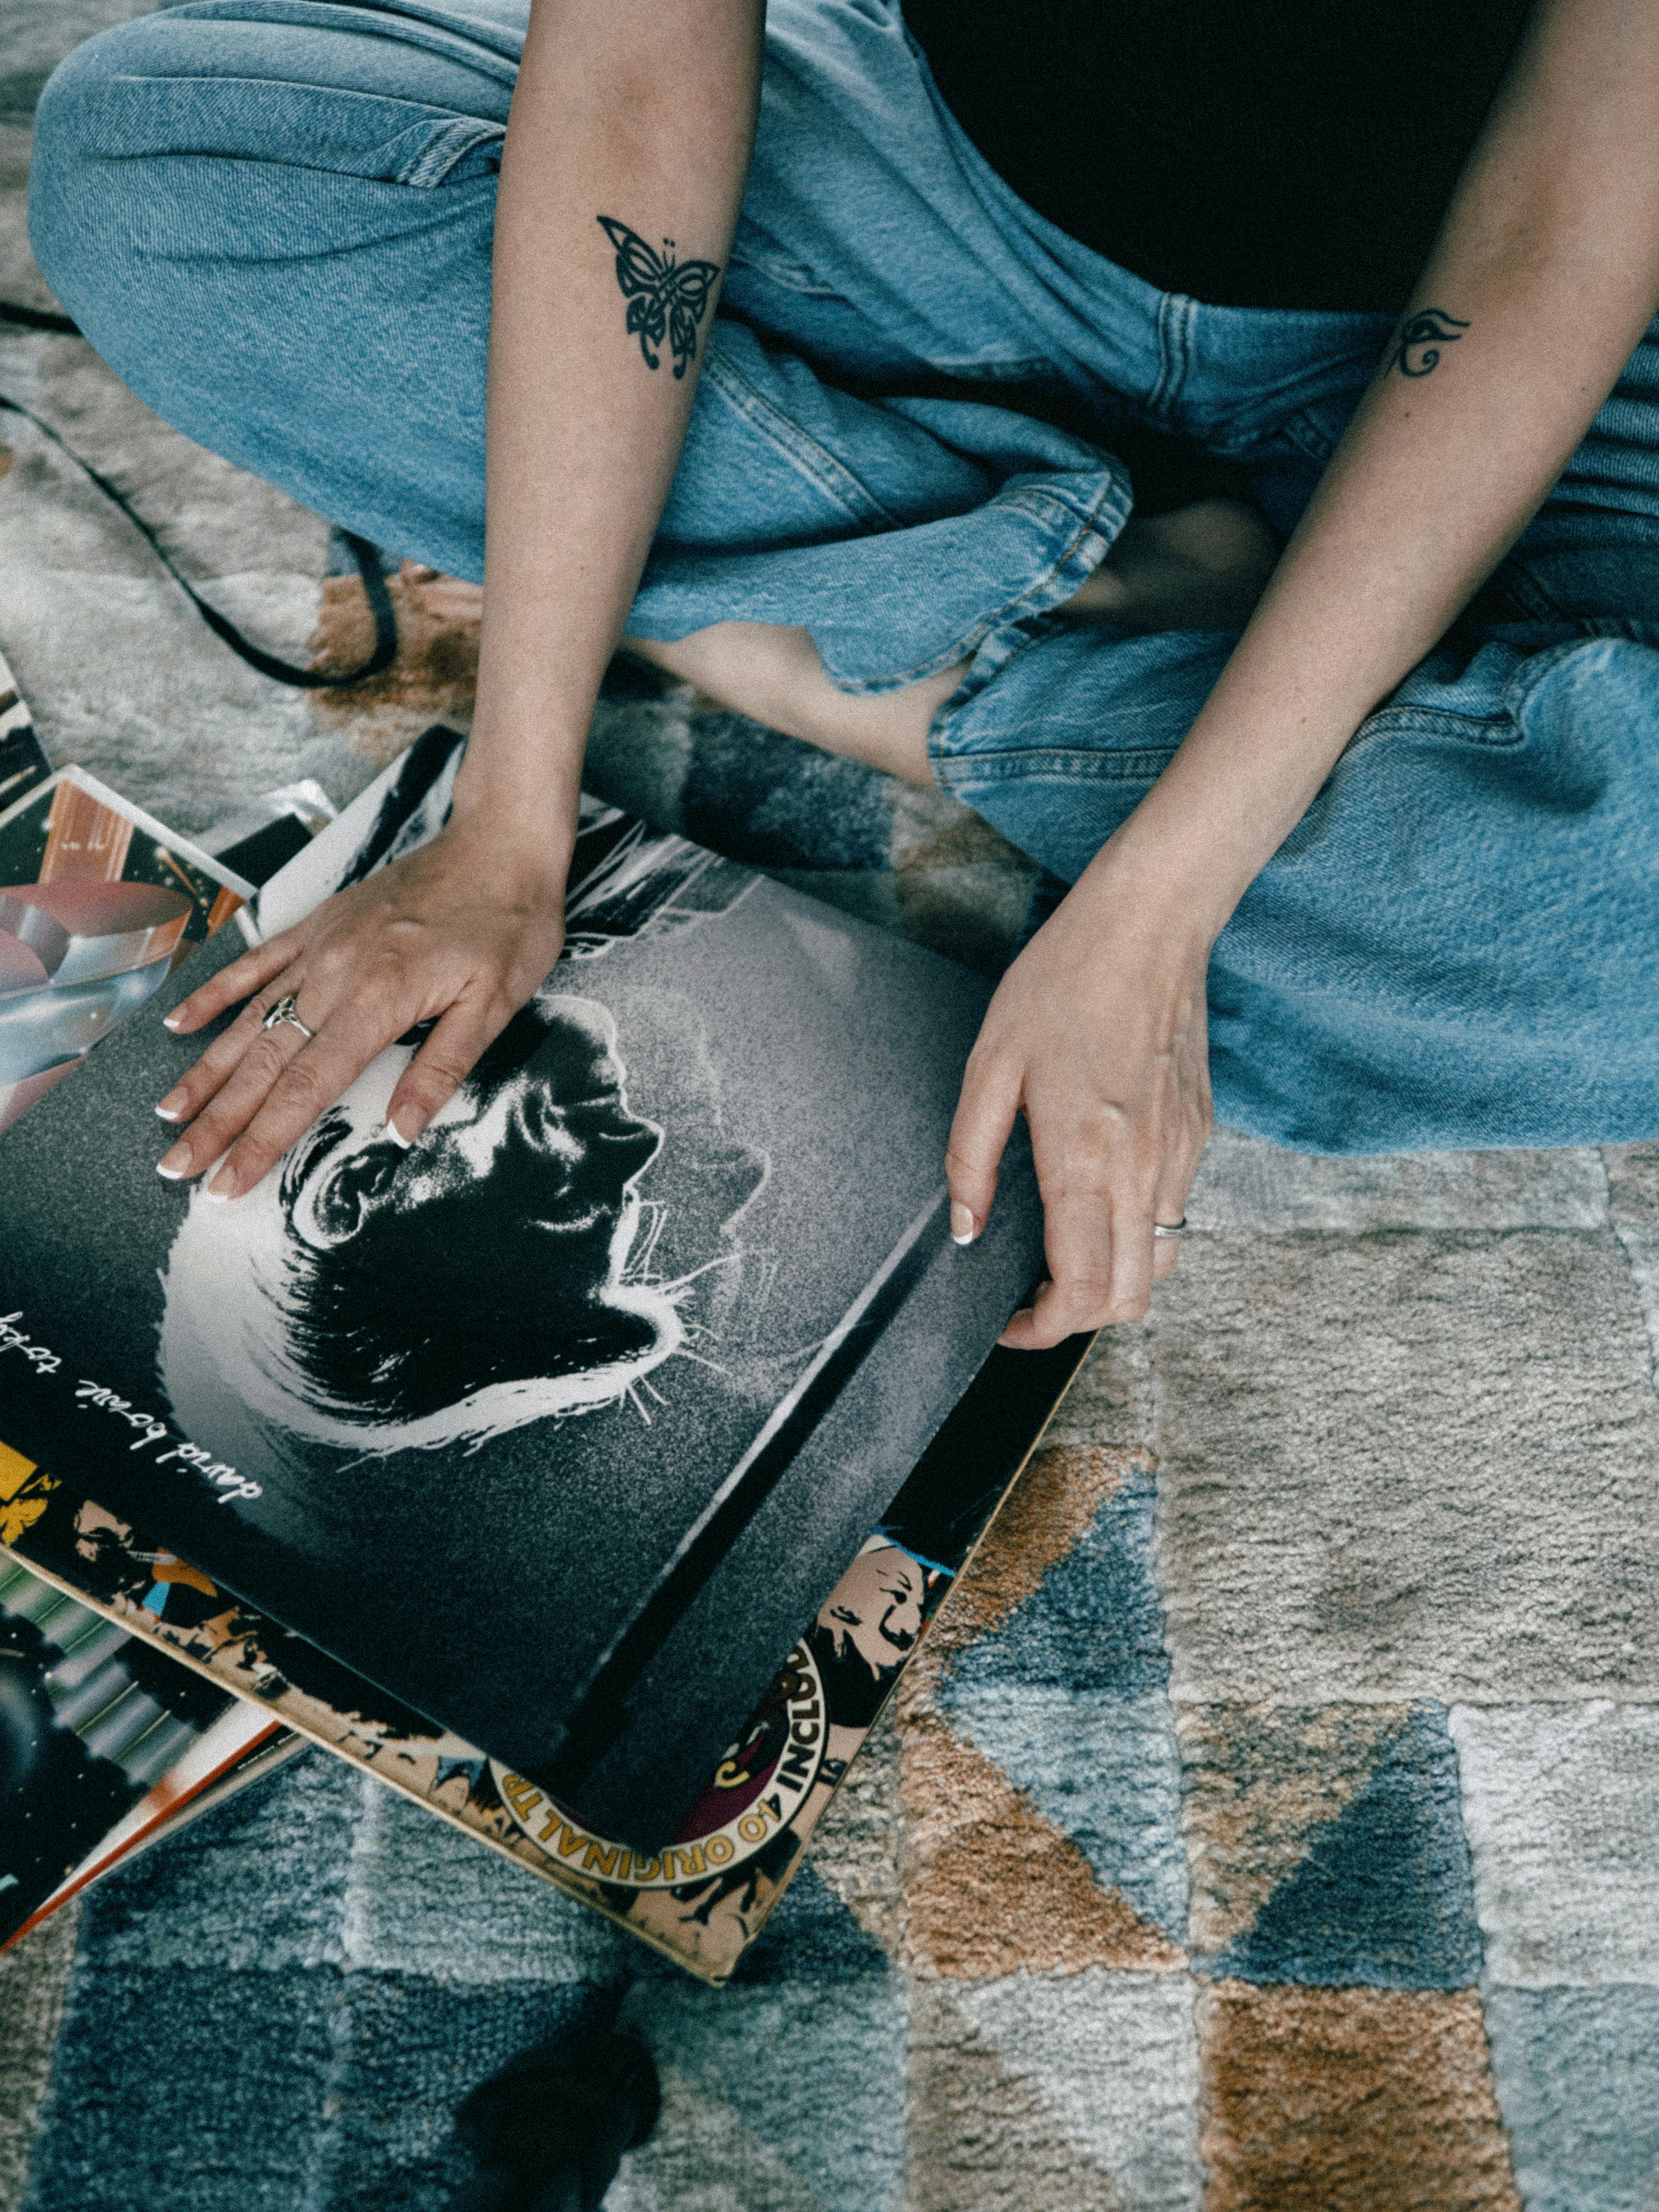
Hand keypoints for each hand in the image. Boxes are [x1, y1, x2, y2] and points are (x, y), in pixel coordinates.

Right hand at [153, 811, 570, 1199]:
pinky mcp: (318, 924)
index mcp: (378, 1002)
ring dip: (205, 1072)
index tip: (226, 1183)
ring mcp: (320, 946)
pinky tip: (179, 1024)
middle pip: (262, 1063)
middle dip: (216, 1122)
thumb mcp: (494, 1005)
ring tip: (168, 1115)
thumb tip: (399, 1130)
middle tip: (175, 1169)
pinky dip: (214, 994)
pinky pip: (255, 962)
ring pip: (248, 1019)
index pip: (305, 1089)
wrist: (501, 843)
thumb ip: (441, 1068)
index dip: (262, 1141)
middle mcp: (335, 975)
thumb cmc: (508, 925)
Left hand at [946, 853, 1214, 1348]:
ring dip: (1114, 1282)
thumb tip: (967, 1228)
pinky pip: (1174, 1215)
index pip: (1082, 1288)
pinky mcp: (1199, 1136)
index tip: (1009, 1321)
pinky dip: (1138, 1237)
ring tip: (1064, 1260)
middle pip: (1131, 1297)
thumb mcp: (991, 1063)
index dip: (1043, 1328)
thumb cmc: (1065, 982)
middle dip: (1079, 1318)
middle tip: (1031, 1300)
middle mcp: (1143, 1169)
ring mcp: (1180, 1155)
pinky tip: (1097, 1204)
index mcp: (1085, 1157)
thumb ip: (971, 1155)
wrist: (1150, 926)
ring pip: (1161, 1264)